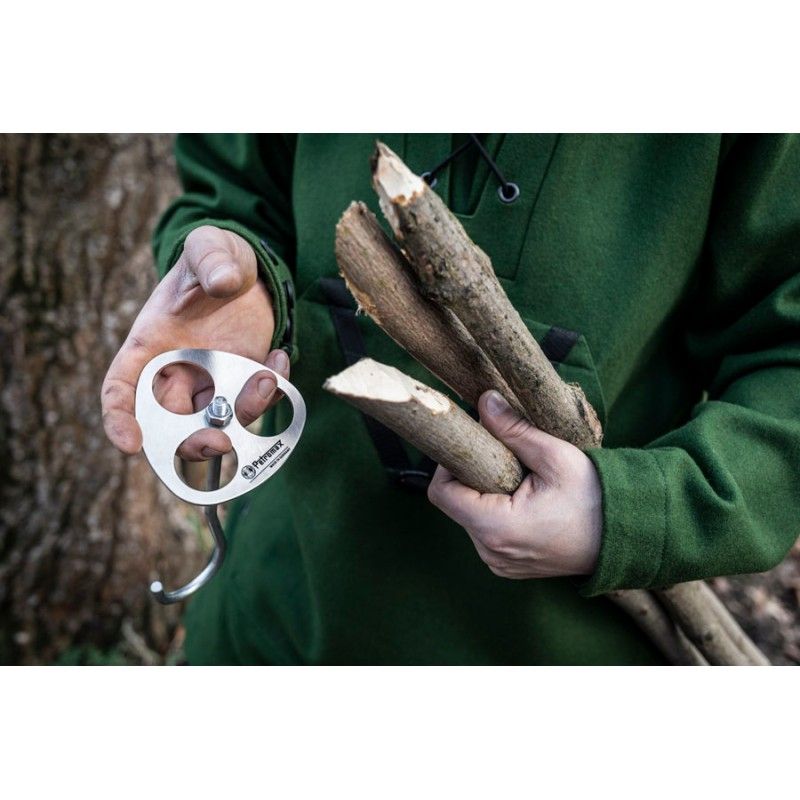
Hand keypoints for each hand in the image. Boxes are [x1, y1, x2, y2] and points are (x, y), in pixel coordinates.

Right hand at [101, 224, 287, 459]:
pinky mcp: (245, 382)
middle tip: (221, 441)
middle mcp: (177, 373)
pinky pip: (256, 402)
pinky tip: (279, 358)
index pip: (121, 389)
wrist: (249, 269)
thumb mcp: (209, 247)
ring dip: (242, 415)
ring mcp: (213, 382)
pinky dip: (270, 393)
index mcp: (149, 346)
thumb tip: (222, 282)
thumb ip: (210, 258)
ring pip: (218, 422)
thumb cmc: (214, 258)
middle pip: (172, 426)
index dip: (119, 418)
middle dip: (193, 443)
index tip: (130, 443)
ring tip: (267, 378)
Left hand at [427, 390, 602, 578]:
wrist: (628, 536)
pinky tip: (524, 503)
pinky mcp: (507, 566)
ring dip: (485, 495)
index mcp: (496, 528)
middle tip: (506, 460)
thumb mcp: (555, 456)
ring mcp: (499, 563)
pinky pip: (486, 534)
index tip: (475, 446)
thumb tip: (484, 401)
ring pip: (470, 517)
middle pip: (455, 503)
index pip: (441, 492)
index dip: (449, 464)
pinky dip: (496, 514)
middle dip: (472, 476)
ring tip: (520, 482)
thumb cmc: (595, 497)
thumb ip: (513, 429)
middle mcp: (490, 552)